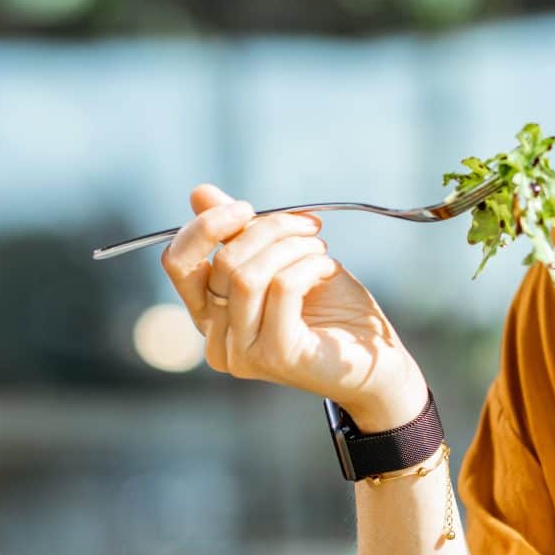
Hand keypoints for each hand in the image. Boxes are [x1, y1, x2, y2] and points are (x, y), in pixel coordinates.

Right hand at [160, 183, 428, 428]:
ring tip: (320, 248)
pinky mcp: (276, 356)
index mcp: (211, 316)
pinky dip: (308, 265)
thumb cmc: (332, 310)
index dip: (205, 227)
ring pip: (247, 275)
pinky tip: (327, 268)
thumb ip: (240, 233)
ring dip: (290, 246)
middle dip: (268, 229)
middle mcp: (218, 340)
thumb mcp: (282, 260)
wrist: (377, 361)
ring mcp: (243, 354)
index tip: (246, 207)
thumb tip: (199, 193)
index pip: (178, 264)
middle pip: (221, 262)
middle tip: (308, 227)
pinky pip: (281, 288)